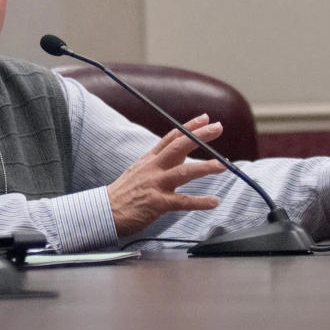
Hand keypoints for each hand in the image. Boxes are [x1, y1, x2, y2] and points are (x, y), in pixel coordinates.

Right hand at [107, 114, 225, 236]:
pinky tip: (214, 201)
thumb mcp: (140, 170)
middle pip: (179, 147)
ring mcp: (155, 184)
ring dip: (205, 167)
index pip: (171, 137)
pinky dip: (200, 202)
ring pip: (184, 172)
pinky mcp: (156, 203)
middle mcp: (153, 168)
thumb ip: (160, 162)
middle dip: (200, 136)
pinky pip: (182, 201)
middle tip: (218, 127)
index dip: (189, 126)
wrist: (105, 211)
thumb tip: (182, 154)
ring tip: (223, 165)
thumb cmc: (125, 193)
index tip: (205, 118)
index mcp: (150, 159)